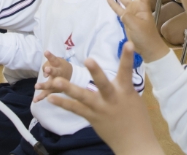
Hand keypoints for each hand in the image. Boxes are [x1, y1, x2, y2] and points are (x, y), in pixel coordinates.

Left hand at [33, 52, 72, 101]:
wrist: (71, 77)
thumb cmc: (61, 67)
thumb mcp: (58, 61)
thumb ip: (49, 65)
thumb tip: (45, 74)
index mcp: (60, 65)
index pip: (54, 59)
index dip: (50, 56)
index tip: (46, 52)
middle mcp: (59, 74)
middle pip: (55, 72)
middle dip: (51, 71)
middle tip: (46, 70)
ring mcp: (57, 83)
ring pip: (51, 84)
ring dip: (44, 85)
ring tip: (36, 86)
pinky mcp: (54, 90)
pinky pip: (47, 93)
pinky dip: (41, 97)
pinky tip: (35, 100)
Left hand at [43, 44, 161, 154]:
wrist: (135, 144)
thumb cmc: (136, 119)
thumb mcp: (133, 99)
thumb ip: (123, 86)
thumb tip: (118, 74)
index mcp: (125, 91)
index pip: (126, 71)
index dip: (127, 57)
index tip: (128, 42)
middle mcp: (112, 99)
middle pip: (103, 84)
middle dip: (96, 72)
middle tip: (89, 59)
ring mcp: (100, 109)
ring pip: (83, 97)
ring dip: (68, 89)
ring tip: (55, 81)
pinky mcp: (91, 118)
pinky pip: (75, 109)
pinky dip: (62, 103)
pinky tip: (50, 98)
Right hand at [108, 0, 170, 62]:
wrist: (148, 49)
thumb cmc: (145, 36)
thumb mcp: (136, 25)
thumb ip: (127, 16)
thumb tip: (121, 11)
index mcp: (142, 6)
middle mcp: (137, 6)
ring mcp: (132, 12)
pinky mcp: (126, 19)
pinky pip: (118, 9)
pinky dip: (113, 4)